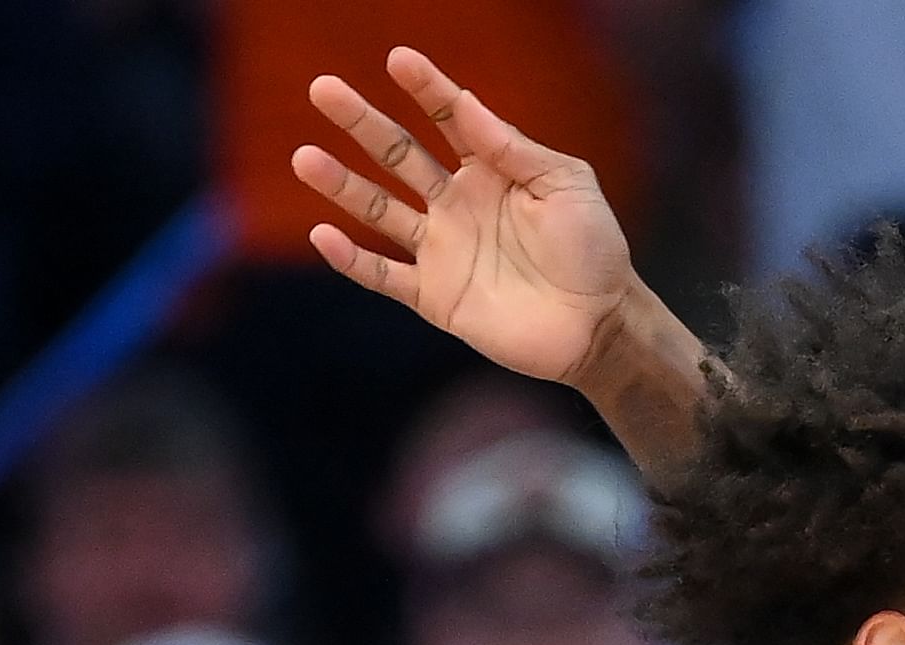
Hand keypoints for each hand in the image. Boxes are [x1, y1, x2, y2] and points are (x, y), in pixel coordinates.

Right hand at [295, 47, 642, 386]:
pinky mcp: (436, 296)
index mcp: (491, 171)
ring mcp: (442, 249)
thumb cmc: (593, 250)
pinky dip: (352, 260)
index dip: (426, 90)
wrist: (600, 325)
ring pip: (381, 210)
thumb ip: (515, 149)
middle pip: (399, 156)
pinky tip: (322, 234)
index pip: (449, 120)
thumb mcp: (566, 186)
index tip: (399, 60)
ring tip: (304, 157)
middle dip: (362, 123)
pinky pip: (384, 276)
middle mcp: (457, 204)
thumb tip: (466, 104)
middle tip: (323, 89)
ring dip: (343, 185)